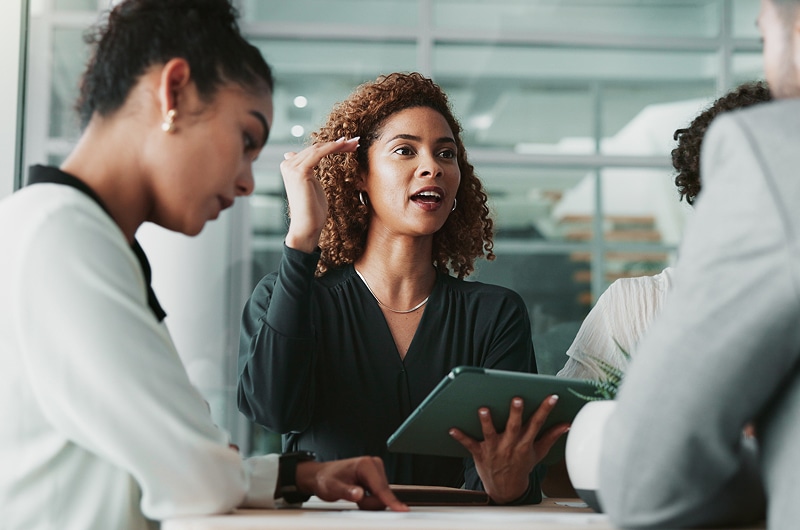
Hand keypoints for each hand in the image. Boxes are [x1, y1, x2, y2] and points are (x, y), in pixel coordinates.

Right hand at [281, 137, 359, 252]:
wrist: (307, 226)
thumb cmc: (312, 210)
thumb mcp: (311, 185)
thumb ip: (307, 171)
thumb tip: (299, 158)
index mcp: (289, 166)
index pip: (313, 151)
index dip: (331, 146)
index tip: (348, 144)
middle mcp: (288, 164)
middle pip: (316, 148)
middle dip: (338, 144)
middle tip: (356, 142)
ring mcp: (292, 167)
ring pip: (319, 149)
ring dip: (339, 145)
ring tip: (355, 144)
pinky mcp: (300, 171)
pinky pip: (318, 154)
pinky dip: (332, 148)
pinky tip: (344, 146)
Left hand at [295, 456, 407, 511]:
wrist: (322, 476)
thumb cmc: (326, 479)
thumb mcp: (332, 488)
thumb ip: (347, 492)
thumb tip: (359, 494)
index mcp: (366, 465)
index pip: (380, 488)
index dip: (390, 500)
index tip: (401, 509)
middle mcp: (374, 465)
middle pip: (383, 493)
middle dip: (370, 502)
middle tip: (354, 498)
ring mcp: (377, 471)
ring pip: (382, 496)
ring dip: (370, 502)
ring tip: (355, 495)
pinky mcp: (377, 477)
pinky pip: (380, 495)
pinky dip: (371, 499)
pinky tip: (360, 495)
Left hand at [449, 395, 568, 503]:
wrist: (507, 489)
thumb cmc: (521, 466)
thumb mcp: (538, 453)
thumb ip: (551, 436)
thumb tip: (566, 424)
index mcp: (526, 443)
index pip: (537, 424)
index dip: (545, 410)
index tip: (552, 397)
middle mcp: (510, 445)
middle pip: (514, 427)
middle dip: (516, 413)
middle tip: (517, 399)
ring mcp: (494, 449)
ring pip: (490, 434)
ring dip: (487, 422)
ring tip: (483, 409)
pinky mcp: (480, 453)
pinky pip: (469, 444)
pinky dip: (461, 437)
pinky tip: (452, 428)